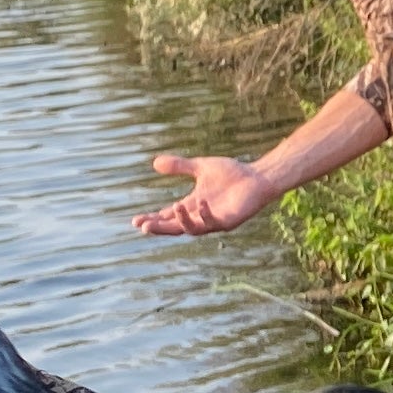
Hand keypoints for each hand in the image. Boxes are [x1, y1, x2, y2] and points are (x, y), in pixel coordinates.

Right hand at [134, 155, 278, 237]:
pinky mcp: (229, 221)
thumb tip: (154, 163)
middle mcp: (200, 216)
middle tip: (143, 226)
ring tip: (175, 206)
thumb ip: (179, 166)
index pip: (167, 217)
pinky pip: (213, 222)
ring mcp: (214, 221)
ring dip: (182, 221)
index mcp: (192, 206)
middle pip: (175, 228)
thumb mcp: (200, 167)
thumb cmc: (232, 174)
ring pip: (192, 229)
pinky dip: (205, 214)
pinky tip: (200, 202)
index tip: (135, 221)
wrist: (257, 177)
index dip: (152, 220)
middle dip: (159, 228)